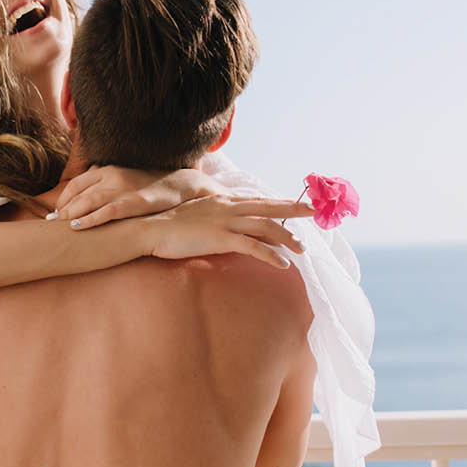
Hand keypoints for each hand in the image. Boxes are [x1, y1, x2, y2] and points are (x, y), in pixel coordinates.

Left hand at [55, 165, 222, 228]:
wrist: (179, 184)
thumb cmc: (148, 186)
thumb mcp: (124, 180)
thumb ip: (105, 185)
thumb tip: (84, 197)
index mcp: (108, 170)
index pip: (76, 184)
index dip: (63, 198)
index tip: (56, 212)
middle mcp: (112, 176)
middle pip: (79, 193)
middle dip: (64, 209)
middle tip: (53, 223)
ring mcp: (123, 188)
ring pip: (89, 201)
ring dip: (72, 214)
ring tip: (61, 226)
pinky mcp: (134, 202)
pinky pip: (107, 211)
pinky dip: (91, 219)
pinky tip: (78, 227)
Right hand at [140, 195, 313, 268]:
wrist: (151, 230)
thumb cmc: (171, 227)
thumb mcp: (198, 217)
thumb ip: (216, 219)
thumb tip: (231, 229)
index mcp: (223, 201)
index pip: (257, 200)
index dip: (278, 202)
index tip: (297, 205)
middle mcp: (228, 207)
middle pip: (268, 207)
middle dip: (293, 210)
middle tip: (314, 213)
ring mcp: (225, 221)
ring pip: (265, 226)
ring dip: (287, 238)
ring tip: (303, 250)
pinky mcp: (220, 238)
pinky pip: (251, 246)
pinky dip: (270, 256)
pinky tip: (282, 265)